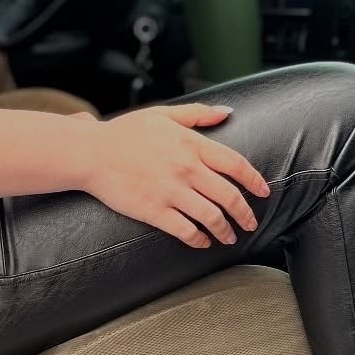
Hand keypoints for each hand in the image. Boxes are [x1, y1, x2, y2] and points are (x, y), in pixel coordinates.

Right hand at [73, 103, 269, 247]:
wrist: (91, 152)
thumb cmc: (125, 132)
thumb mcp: (163, 114)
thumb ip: (198, 114)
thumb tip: (227, 112)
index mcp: (192, 144)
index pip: (235, 165)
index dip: (254, 180)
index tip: (263, 192)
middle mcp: (187, 169)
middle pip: (229, 195)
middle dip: (245, 213)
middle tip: (250, 223)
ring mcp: (171, 192)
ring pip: (212, 217)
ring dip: (225, 230)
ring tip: (229, 237)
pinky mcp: (155, 211)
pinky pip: (185, 230)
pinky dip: (199, 239)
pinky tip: (202, 242)